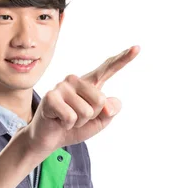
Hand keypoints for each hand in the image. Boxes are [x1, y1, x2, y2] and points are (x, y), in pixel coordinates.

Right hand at [24, 45, 139, 155]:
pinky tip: (58, 121)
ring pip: (86, 111)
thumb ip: (110, 111)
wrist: (50, 139)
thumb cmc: (74, 127)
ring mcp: (62, 86)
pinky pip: (71, 117)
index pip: (108, 69)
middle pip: (100, 100)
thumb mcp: (100, 122)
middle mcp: (76, 80)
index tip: (137, 48)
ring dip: (78, 123)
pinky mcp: (50, 96)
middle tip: (76, 118)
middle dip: (91, 117)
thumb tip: (107, 106)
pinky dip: (67, 125)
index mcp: (90, 83)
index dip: (123, 58)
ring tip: (66, 120)